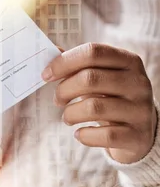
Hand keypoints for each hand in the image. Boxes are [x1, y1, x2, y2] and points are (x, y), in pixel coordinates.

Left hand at [42, 43, 156, 163]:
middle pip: (89, 78)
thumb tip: (51, 51)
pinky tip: (80, 133)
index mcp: (128, 61)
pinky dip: (85, 135)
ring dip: (70, 114)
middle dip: (64, 90)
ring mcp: (140, 109)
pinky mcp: (138, 135)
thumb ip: (77, 64)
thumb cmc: (111, 97)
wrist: (140, 130)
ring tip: (68, 117)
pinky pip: (104, 135)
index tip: (46, 75)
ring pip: (94, 107)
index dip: (63, 62)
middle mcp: (138, 82)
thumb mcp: (100, 76)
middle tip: (58, 100)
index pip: (92, 52)